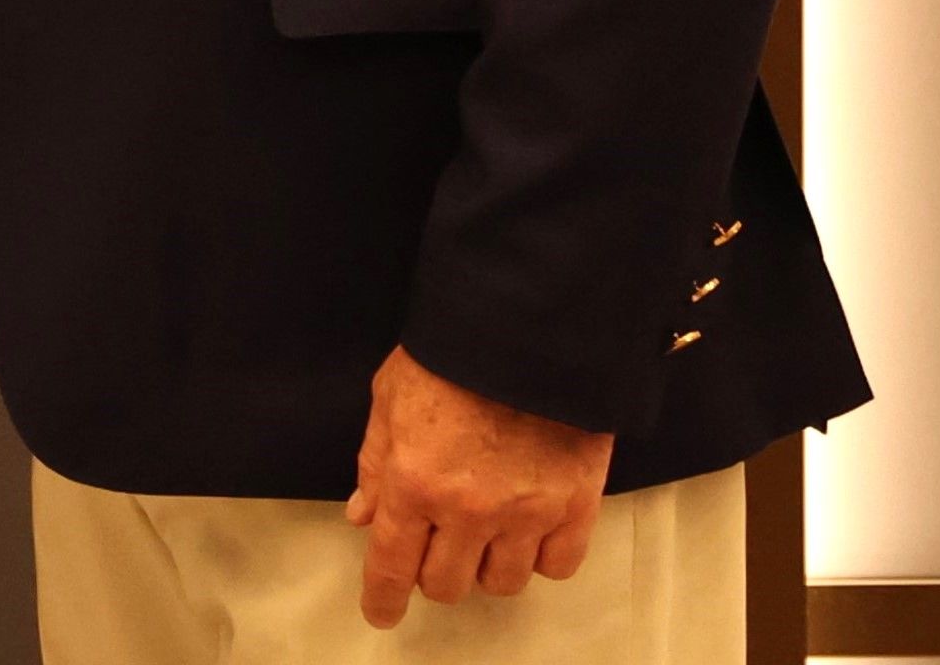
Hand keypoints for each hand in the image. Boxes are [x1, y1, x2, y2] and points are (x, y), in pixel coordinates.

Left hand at [344, 346, 611, 626]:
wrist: (529, 327)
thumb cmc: (452, 355)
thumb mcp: (389, 397)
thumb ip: (375, 462)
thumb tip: (364, 515)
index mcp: (413, 482)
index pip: (391, 566)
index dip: (383, 598)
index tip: (382, 612)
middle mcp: (467, 510)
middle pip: (446, 584)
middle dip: (434, 572)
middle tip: (437, 544)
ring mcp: (525, 512)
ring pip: (501, 583)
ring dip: (486, 566)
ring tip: (486, 533)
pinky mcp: (575, 505)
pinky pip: (557, 566)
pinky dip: (541, 558)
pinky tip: (530, 531)